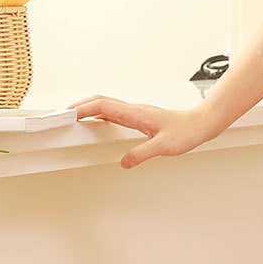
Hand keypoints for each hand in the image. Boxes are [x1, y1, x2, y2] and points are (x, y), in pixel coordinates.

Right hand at [68, 95, 217, 168]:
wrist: (200, 124)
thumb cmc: (186, 132)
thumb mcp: (163, 147)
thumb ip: (142, 154)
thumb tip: (124, 162)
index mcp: (135, 114)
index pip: (102, 106)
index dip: (82, 109)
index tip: (66, 115)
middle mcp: (134, 110)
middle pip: (99, 101)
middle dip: (79, 106)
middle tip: (62, 115)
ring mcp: (136, 112)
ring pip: (106, 105)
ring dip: (88, 109)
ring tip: (74, 118)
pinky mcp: (140, 117)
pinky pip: (115, 112)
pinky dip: (100, 114)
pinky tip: (98, 122)